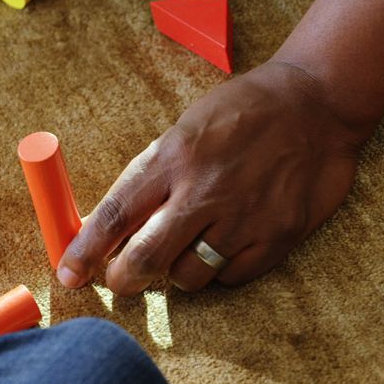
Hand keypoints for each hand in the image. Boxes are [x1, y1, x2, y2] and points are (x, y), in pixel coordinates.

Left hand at [57, 61, 365, 294]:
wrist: (316, 103)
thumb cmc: (241, 113)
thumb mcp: (185, 131)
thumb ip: (150, 179)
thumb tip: (106, 225)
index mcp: (172, 158)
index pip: (114, 215)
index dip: (84, 251)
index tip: (66, 274)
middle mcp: (204, 192)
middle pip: (145, 259)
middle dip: (123, 279)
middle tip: (121, 279)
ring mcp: (243, 218)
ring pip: (188, 277)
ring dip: (179, 270)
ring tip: (191, 241)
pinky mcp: (277, 237)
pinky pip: (231, 277)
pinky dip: (222, 267)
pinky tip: (229, 239)